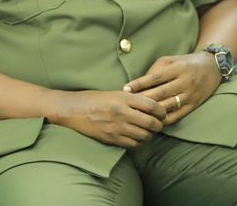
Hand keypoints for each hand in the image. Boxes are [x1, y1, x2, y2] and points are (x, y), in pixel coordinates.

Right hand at [47, 89, 166, 146]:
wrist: (73, 109)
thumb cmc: (95, 99)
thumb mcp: (116, 93)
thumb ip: (133, 99)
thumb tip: (152, 104)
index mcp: (124, 98)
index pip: (152, 105)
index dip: (162, 111)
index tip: (163, 113)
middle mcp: (122, 113)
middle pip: (150, 123)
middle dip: (159, 125)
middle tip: (159, 125)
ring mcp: (116, 127)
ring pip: (143, 135)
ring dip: (149, 135)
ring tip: (149, 132)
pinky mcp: (110, 138)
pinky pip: (131, 144)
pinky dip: (138, 142)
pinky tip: (137, 138)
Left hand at [124, 52, 222, 125]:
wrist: (213, 68)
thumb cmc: (186, 63)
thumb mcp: (171, 60)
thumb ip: (155, 70)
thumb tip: (139, 86)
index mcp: (178, 68)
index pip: (155, 78)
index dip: (139, 84)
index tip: (125, 89)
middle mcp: (185, 82)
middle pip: (160, 94)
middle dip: (142, 100)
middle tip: (126, 105)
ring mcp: (190, 95)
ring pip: (167, 107)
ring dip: (150, 112)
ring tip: (136, 115)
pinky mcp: (193, 105)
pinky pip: (176, 116)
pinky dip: (162, 120)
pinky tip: (151, 121)